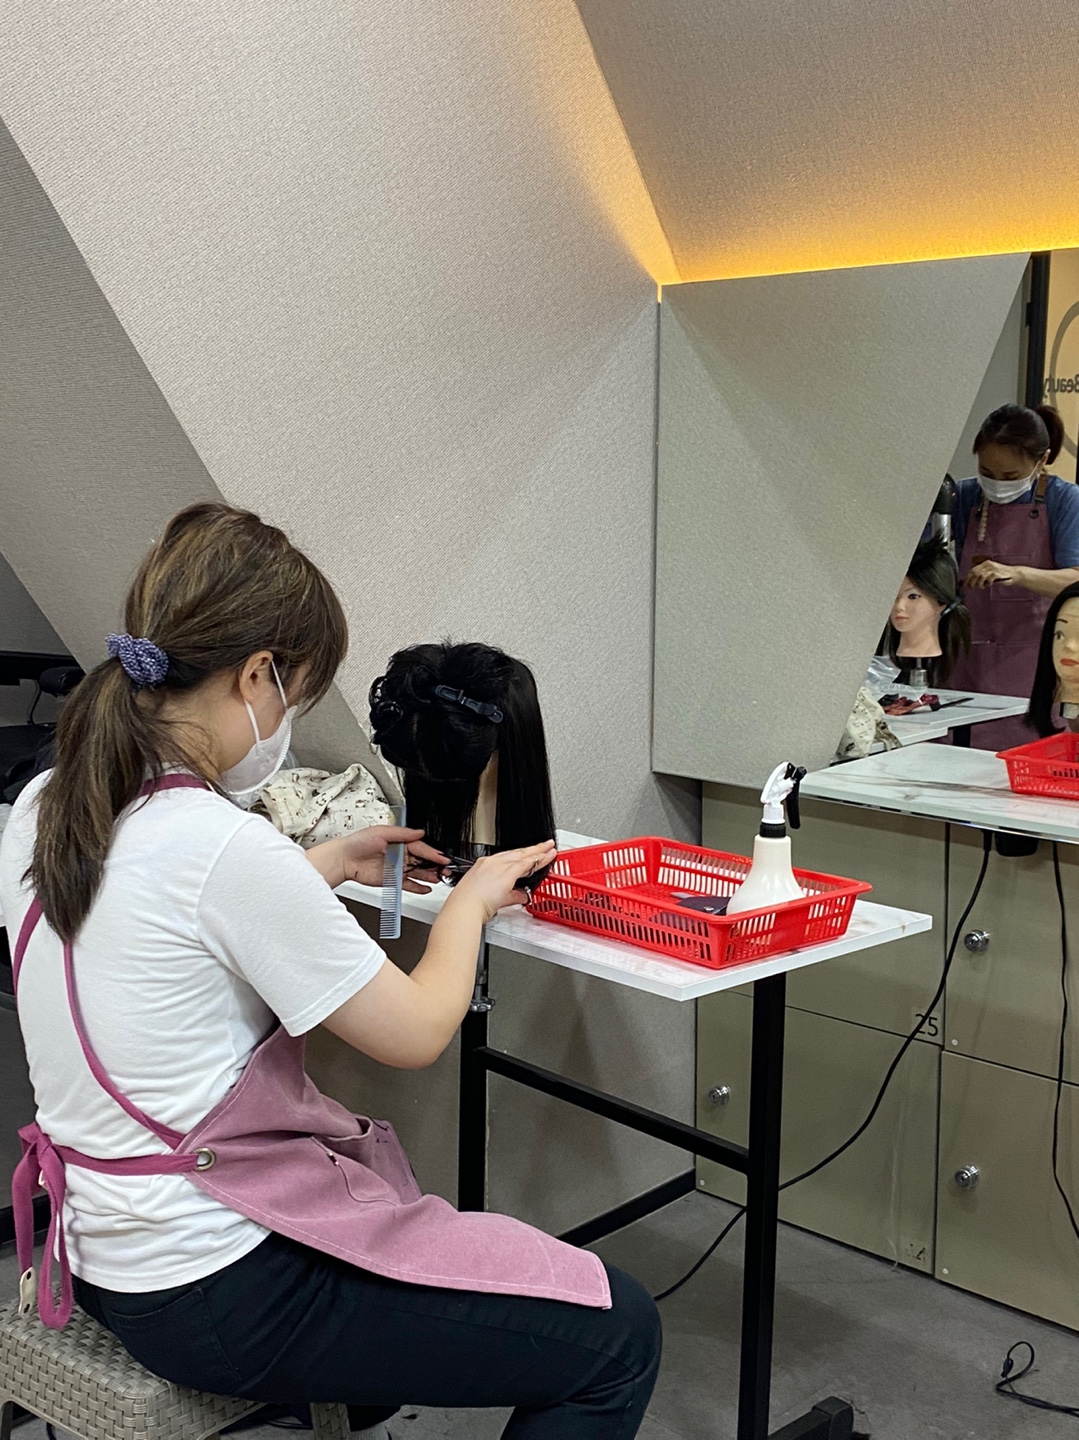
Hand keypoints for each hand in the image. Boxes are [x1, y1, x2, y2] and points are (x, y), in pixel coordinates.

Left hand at [307, 827, 449, 891]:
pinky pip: (408, 884)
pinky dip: (417, 887)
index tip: (442, 858)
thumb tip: (419, 832)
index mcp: (400, 842)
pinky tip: (426, 888)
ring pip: (417, 873)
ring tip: (439, 878)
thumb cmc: (358, 842)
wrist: (344, 859)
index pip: (421, 848)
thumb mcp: (382, 832)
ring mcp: (397, 868)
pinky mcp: (392, 880)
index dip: (432, 853)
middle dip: (435, 866)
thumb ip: (403, 833)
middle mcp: (400, 855)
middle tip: (445, 870)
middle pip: (422, 861)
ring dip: (429, 876)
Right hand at [448, 841, 557, 922]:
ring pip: (523, 856)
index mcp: (484, 866)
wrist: (464, 908)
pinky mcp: (506, 874)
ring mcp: (499, 867)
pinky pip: (524, 864)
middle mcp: (491, 863)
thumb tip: (523, 896)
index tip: (529, 853)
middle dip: (533, 849)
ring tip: (550, 850)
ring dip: (538, 853)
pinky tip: (544, 858)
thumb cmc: (469, 904)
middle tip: (546, 845)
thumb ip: (511, 896)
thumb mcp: (493, 898)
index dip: (521, 855)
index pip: (508, 857)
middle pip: (517, 853)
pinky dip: (535, 860)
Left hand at [966, 560, 1022, 588]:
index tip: (965, 584)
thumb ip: (981, 575)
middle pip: (975, 573)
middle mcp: (988, 564)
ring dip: (979, 583)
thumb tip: (970, 582)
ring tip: (982, 587)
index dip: (967, 578)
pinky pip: (989, 579)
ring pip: (980, 576)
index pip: (972, 570)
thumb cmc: (1001, 575)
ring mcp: (993, 568)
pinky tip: (989, 585)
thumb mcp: (990, 573)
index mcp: (985, 563)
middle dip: (971, 581)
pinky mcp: (998, 573)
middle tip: (972, 587)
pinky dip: (987, 583)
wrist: (1014, 574)